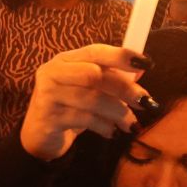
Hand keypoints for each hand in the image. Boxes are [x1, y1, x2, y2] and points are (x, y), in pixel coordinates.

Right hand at [20, 45, 151, 160]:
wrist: (40, 135)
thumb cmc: (69, 108)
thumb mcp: (88, 89)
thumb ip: (110, 78)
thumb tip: (140, 70)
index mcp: (65, 60)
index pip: (95, 51)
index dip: (121, 56)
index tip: (147, 64)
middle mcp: (53, 73)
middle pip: (95, 74)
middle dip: (125, 88)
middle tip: (145, 102)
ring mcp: (48, 95)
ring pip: (92, 99)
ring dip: (118, 112)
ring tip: (131, 123)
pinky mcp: (49, 118)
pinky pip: (84, 119)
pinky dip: (104, 126)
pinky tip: (112, 132)